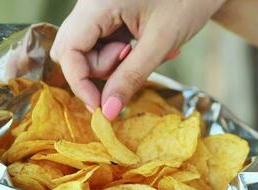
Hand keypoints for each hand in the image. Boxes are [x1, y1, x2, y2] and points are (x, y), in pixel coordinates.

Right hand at [50, 0, 225, 119]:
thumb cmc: (189, 0)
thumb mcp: (159, 42)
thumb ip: (130, 78)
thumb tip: (107, 111)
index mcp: (97, 3)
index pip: (68, 50)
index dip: (80, 83)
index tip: (100, 107)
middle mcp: (91, 4)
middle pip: (74, 51)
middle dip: (100, 70)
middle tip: (131, 65)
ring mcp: (100, 9)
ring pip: (89, 50)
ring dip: (114, 63)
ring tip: (147, 52)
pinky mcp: (110, 15)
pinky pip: (104, 44)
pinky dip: (122, 56)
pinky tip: (146, 48)